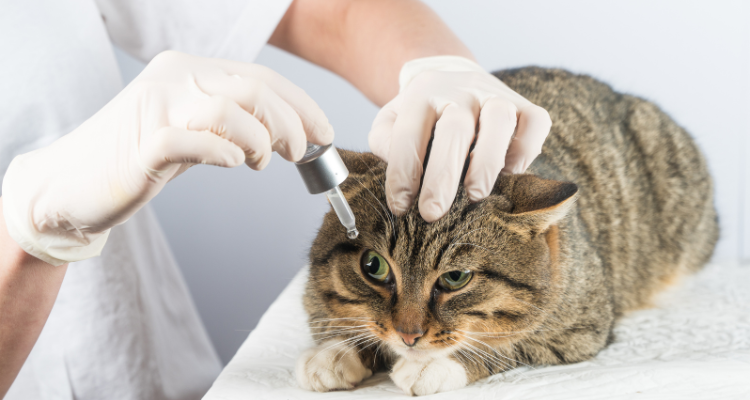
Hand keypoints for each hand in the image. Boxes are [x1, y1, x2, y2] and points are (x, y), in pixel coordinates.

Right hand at [2, 51, 331, 264]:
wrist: (71, 184)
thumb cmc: (138, 157)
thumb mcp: (192, 128)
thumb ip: (231, 122)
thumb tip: (288, 133)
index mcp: (189, 69)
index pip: (260, 77)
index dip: (301, 105)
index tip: (324, 132)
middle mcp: (174, 78)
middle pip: (253, 90)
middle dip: (290, 124)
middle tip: (300, 152)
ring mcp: (154, 109)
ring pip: (228, 110)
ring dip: (260, 140)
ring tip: (261, 163)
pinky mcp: (141, 146)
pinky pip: (191, 141)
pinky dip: (223, 153)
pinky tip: (235, 165)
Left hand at [368, 56, 550, 221]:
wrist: (455, 78)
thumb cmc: (422, 114)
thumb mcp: (392, 119)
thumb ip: (384, 141)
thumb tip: (395, 168)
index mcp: (423, 93)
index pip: (409, 133)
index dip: (403, 171)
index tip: (400, 206)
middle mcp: (461, 90)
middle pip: (454, 129)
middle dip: (442, 175)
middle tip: (432, 213)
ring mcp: (497, 95)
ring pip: (499, 120)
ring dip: (487, 161)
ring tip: (475, 195)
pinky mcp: (526, 106)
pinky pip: (534, 123)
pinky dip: (525, 149)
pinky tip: (509, 174)